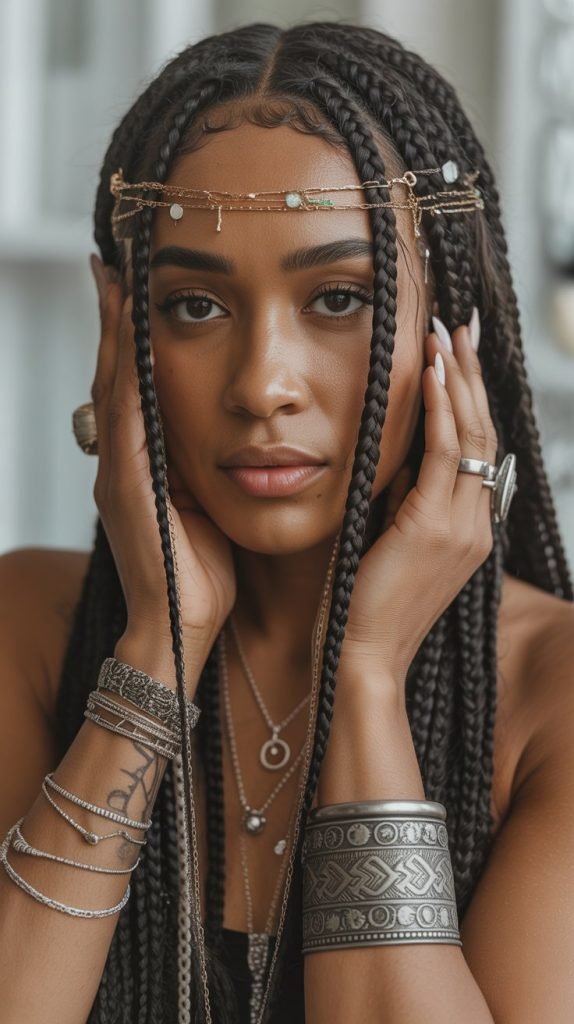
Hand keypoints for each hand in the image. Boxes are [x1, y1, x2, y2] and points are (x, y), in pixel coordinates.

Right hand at [89, 257, 235, 684]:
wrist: (179, 628)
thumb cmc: (201, 576)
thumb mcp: (205, 511)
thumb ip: (201, 472)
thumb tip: (223, 440)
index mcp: (141, 466)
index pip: (135, 386)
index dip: (131, 338)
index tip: (135, 289)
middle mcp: (121, 460)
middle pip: (114, 373)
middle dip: (114, 318)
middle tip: (112, 263)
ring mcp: (118, 471)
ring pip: (114, 384)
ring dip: (115, 330)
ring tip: (116, 278)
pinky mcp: (126, 485)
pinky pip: (127, 415)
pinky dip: (126, 372)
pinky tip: (134, 334)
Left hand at [339, 314, 495, 685]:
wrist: (362, 656)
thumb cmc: (366, 603)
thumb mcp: (393, 540)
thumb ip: (405, 499)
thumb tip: (400, 455)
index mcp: (469, 528)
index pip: (477, 448)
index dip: (470, 398)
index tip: (458, 354)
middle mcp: (476, 524)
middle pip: (482, 432)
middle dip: (470, 375)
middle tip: (459, 326)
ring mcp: (462, 527)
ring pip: (469, 435)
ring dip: (457, 379)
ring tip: (445, 333)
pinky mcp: (434, 527)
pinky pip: (444, 454)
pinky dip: (440, 410)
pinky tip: (432, 373)